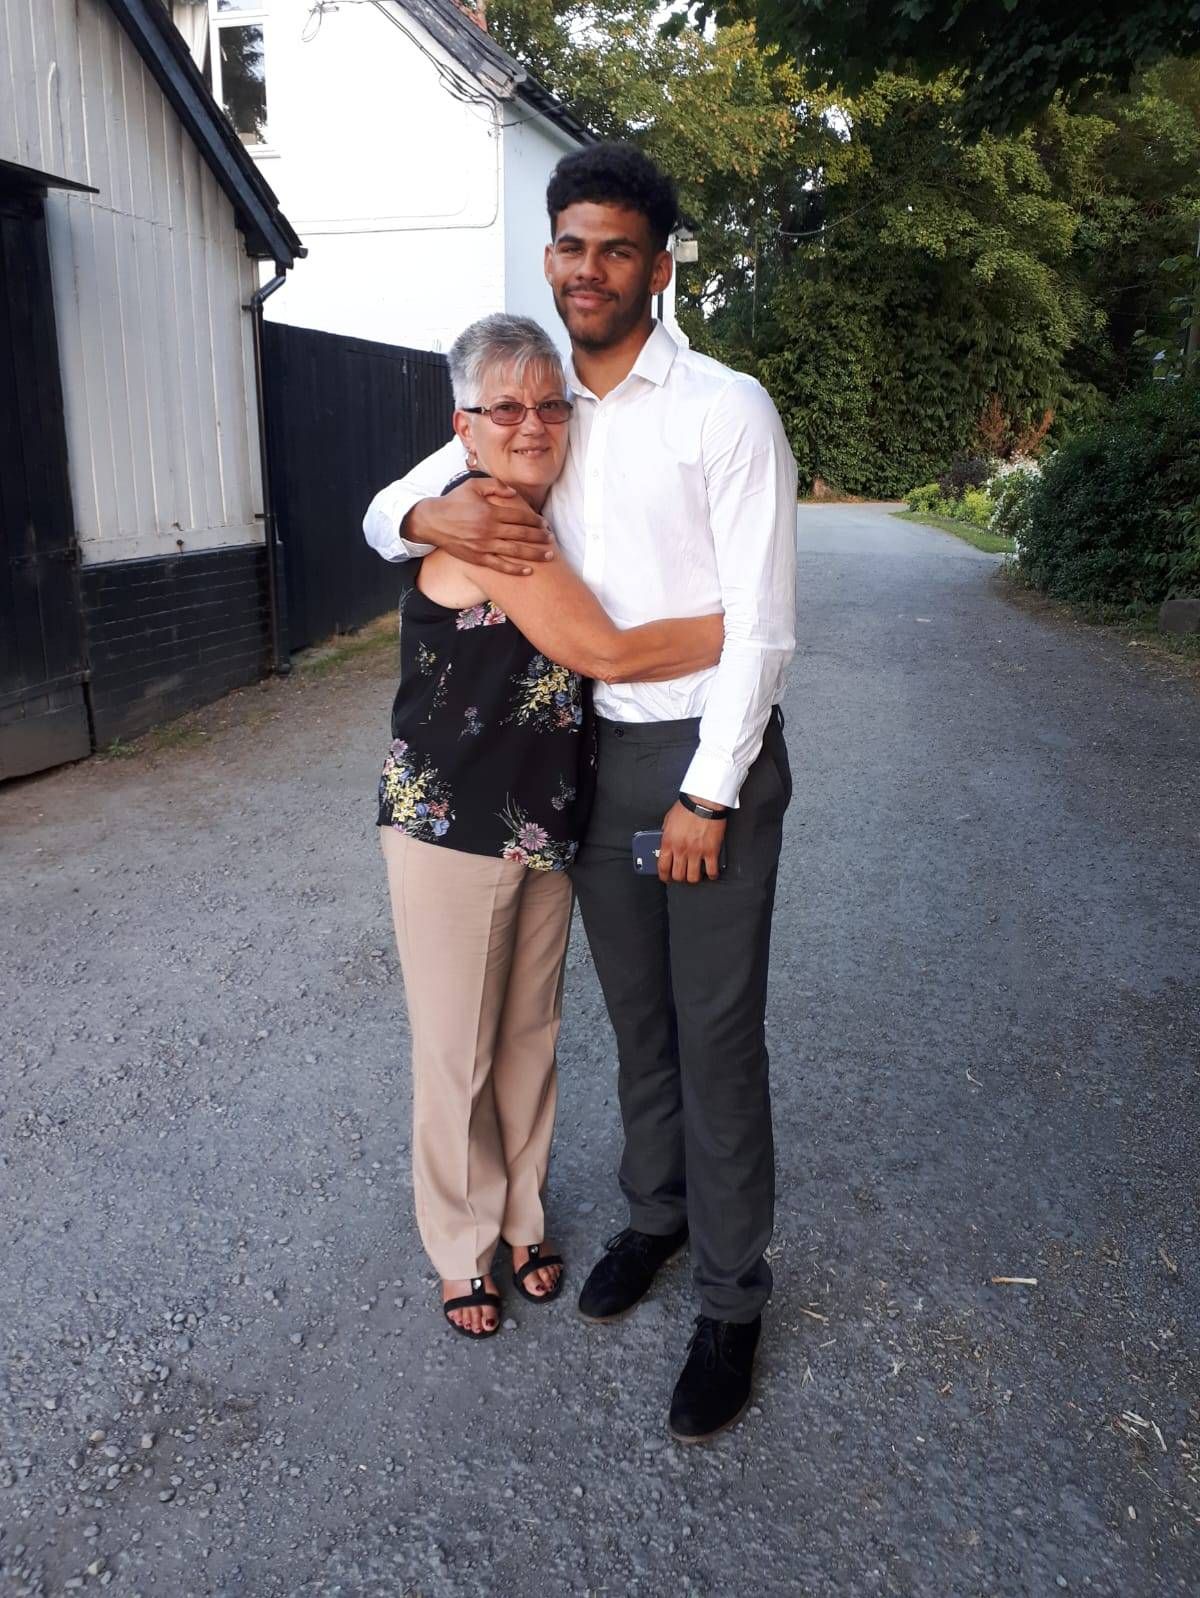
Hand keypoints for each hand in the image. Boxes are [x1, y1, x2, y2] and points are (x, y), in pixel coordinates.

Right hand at [406, 479, 554, 575]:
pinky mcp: (477, 558)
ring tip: (549, 555)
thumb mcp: (473, 486)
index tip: (545, 524)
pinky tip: (528, 570)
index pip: (520, 517)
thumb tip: (515, 493)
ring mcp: (483, 545)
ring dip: (534, 554)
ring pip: (515, 551)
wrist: (432, 521)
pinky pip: (499, 566)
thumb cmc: (454, 501)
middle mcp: (489, 529)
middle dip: (540, 537)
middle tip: (552, 539)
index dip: (536, 521)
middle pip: (522, 534)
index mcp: (490, 511)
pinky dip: (515, 569)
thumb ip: (496, 485)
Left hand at [658, 799, 726, 883]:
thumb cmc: (687, 807)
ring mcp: (696, 852)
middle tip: (682, 875)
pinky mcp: (711, 851)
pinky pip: (711, 871)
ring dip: (694, 878)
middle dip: (679, 878)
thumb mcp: (668, 820)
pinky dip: (712, 875)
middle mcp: (681, 850)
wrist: (704, 801)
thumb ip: (666, 834)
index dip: (664, 876)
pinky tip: (711, 873)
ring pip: (693, 877)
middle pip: (678, 875)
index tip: (667, 878)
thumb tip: (665, 844)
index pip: (662, 867)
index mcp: (668, 842)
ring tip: (695, 874)